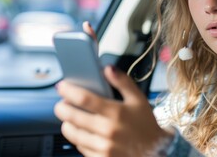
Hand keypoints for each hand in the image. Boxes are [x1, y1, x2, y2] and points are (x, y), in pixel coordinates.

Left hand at [54, 67, 172, 156]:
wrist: (155, 152)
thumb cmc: (146, 125)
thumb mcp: (139, 100)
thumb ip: (123, 82)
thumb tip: (108, 69)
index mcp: (116, 112)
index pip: (84, 98)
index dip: (69, 91)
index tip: (62, 87)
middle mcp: (108, 130)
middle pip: (73, 116)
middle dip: (62, 108)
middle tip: (61, 104)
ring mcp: (103, 146)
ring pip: (73, 133)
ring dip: (67, 124)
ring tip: (70, 118)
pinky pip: (80, 147)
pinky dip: (78, 139)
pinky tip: (83, 133)